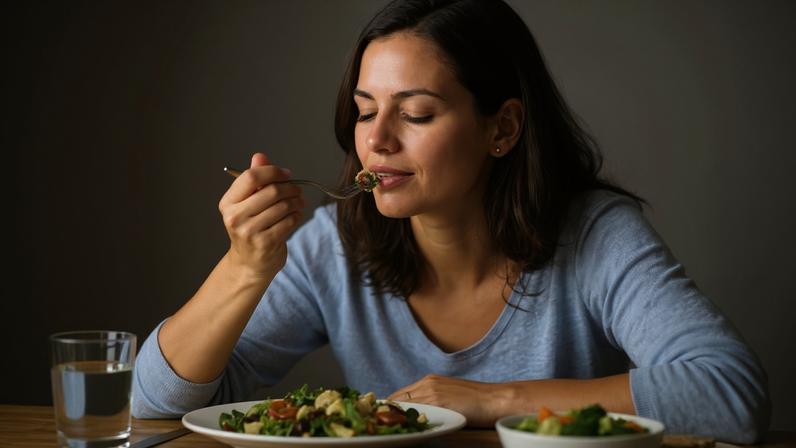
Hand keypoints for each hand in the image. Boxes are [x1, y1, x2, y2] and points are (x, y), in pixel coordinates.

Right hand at [218, 152, 304, 278]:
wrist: (250, 263)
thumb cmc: (252, 228)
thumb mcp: (248, 203)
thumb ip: (255, 179)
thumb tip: (259, 156)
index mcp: (228, 203)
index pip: (250, 177)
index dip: (272, 171)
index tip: (286, 174)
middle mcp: (234, 217)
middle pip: (271, 191)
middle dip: (290, 188)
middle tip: (298, 190)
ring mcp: (249, 232)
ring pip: (283, 206)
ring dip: (297, 202)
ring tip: (299, 202)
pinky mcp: (265, 243)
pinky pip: (289, 221)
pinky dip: (297, 215)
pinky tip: (295, 215)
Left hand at [388, 374, 510, 426]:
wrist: (495, 399)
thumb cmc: (477, 401)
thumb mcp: (450, 395)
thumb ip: (434, 400)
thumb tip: (419, 414)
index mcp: (429, 381)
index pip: (400, 394)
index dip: (388, 406)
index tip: (380, 417)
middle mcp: (427, 383)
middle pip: (397, 399)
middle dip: (386, 412)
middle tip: (377, 424)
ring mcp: (431, 392)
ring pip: (403, 405)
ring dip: (393, 417)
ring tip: (385, 427)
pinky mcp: (438, 401)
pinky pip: (415, 411)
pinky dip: (405, 419)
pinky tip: (402, 427)